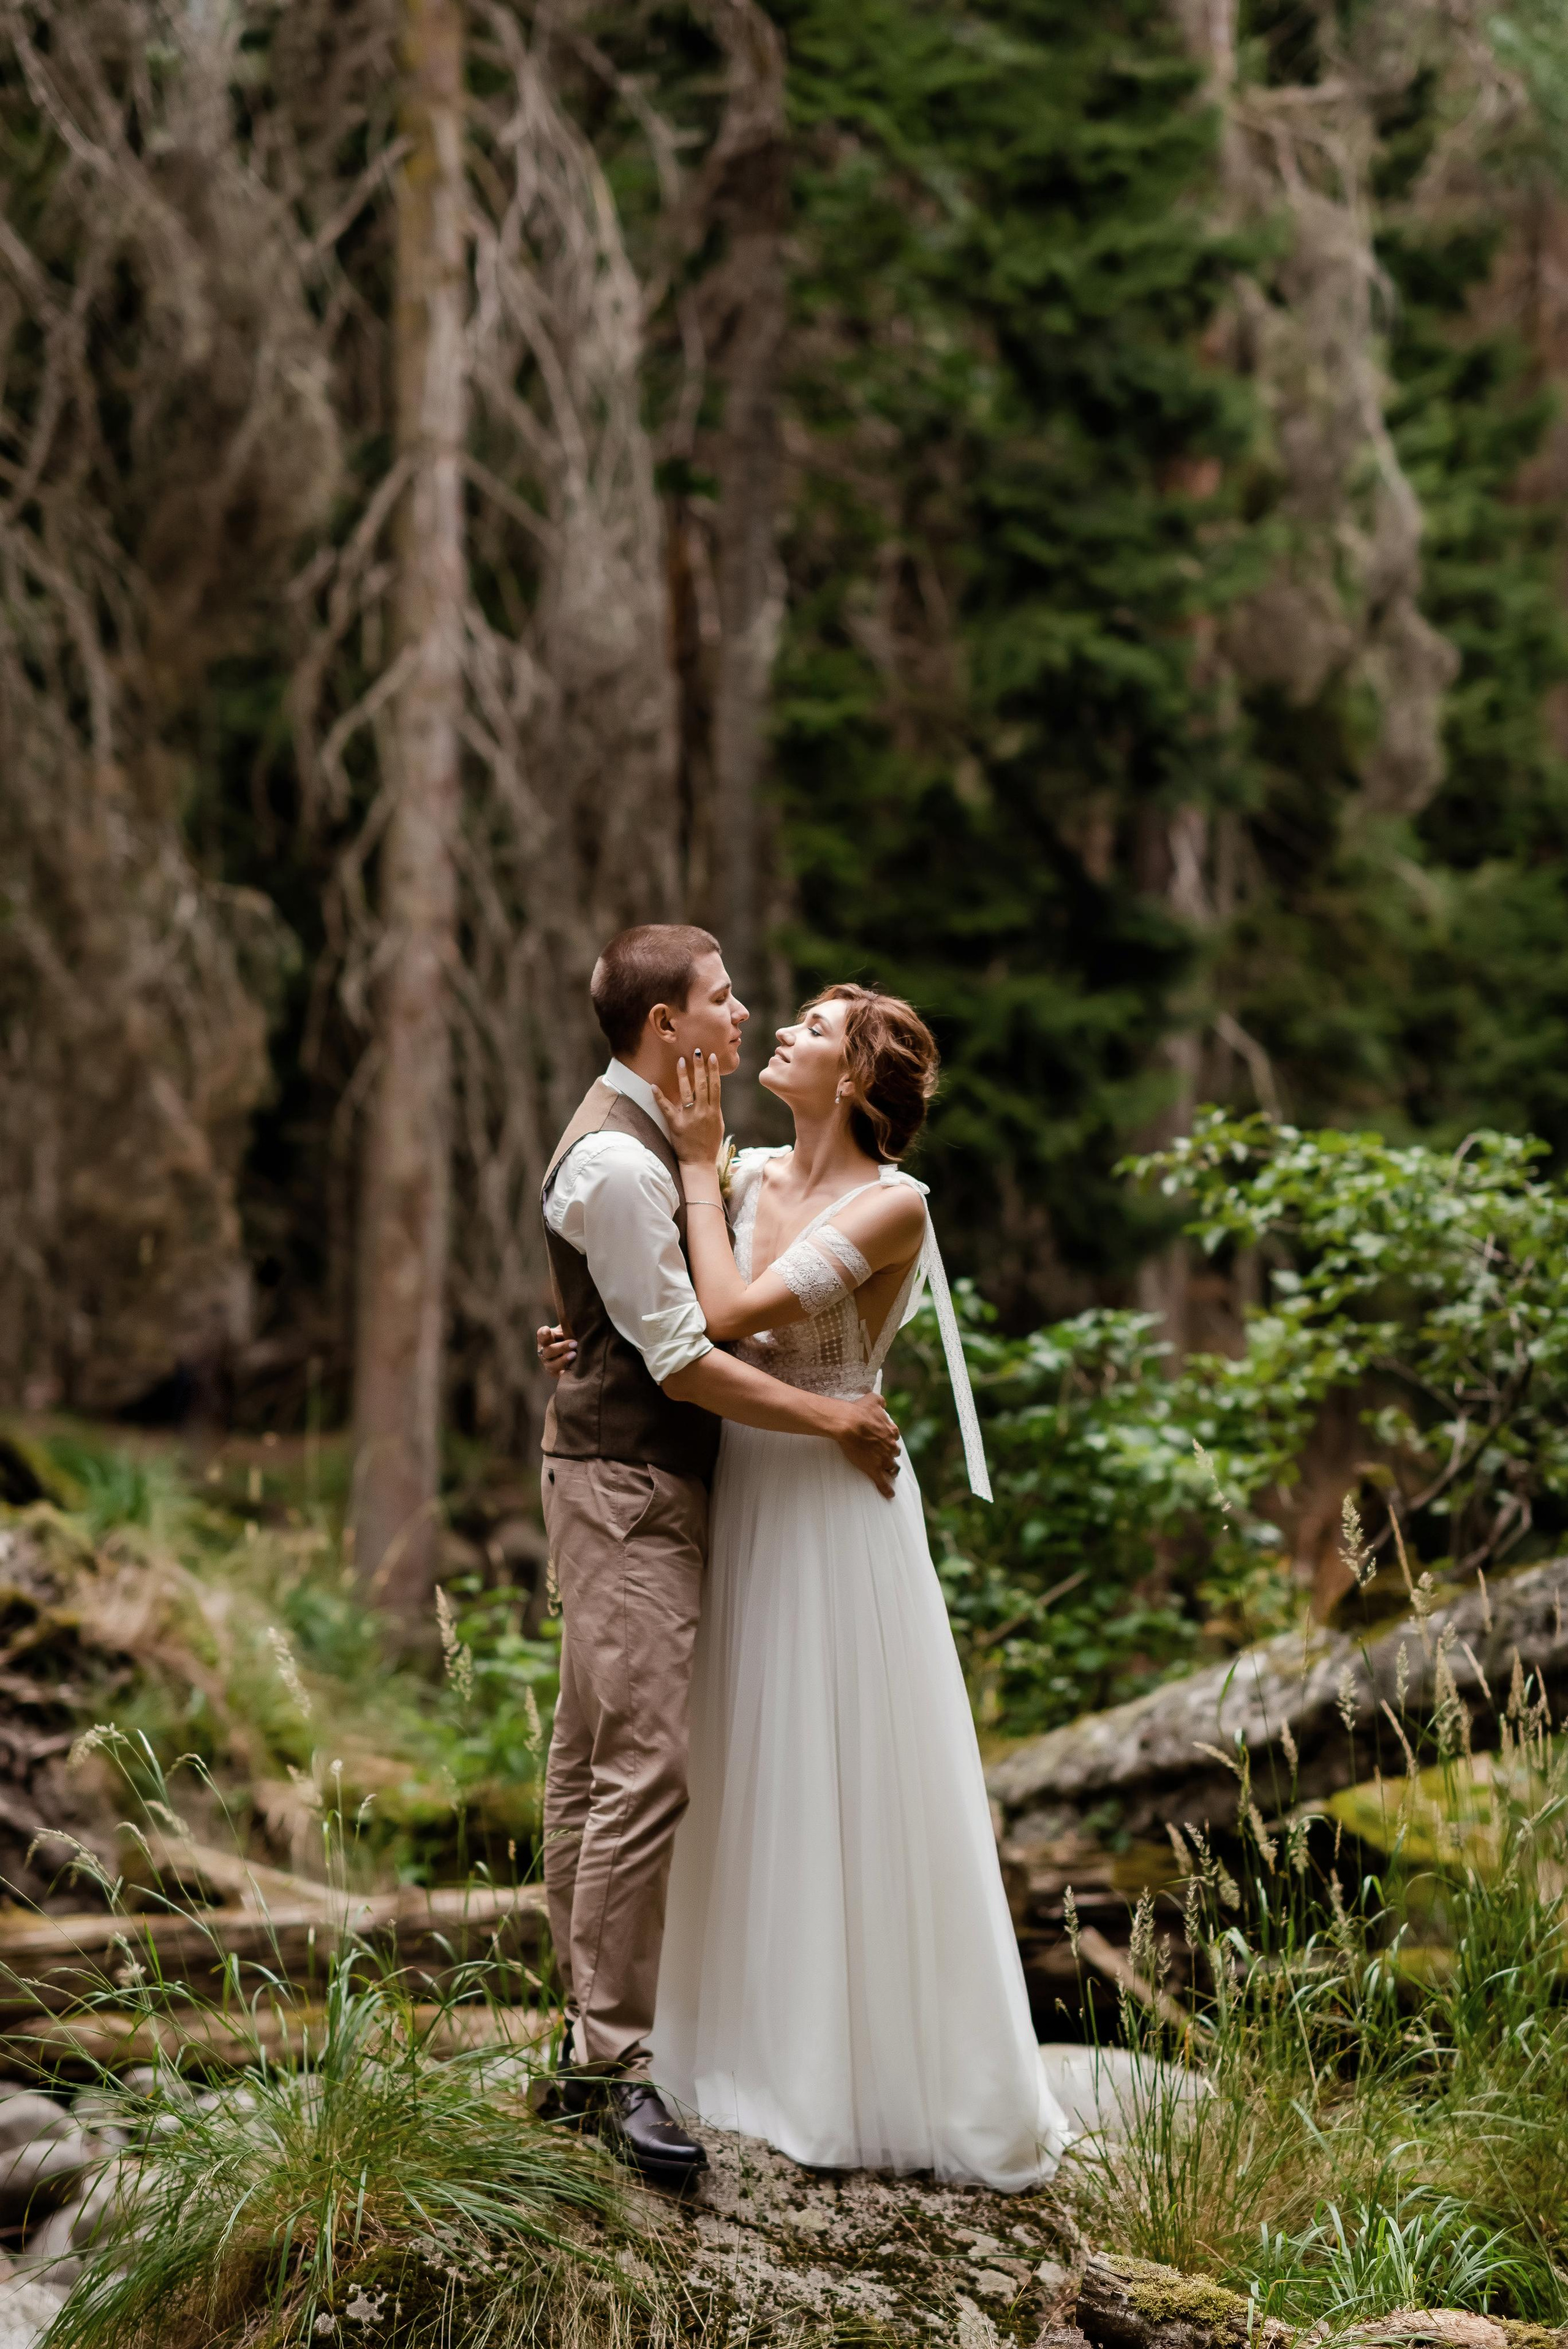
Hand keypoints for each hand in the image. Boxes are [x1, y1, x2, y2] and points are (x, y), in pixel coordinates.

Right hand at [536, 1322, 575, 1378]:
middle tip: (574, 1343)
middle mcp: (544, 1351)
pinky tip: (573, 1368)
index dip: (544, 1333)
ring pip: (552, 1364)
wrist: (573, 1353)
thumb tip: (578, 1316)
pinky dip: (565, 1372)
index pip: (541, 1335)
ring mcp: (548, 1363)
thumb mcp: (567, 1330)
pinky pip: (558, 1374)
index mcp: (545, 1338)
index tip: (547, 1330)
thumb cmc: (569, 1337)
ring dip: (563, 1360)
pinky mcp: (555, 1373)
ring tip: (574, 1354)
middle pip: (548, 1350)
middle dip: (561, 1347)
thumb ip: (568, 1326)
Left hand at [651, 1048, 725, 1170]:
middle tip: (697, 1051)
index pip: (715, 1086)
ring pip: (686, 1092)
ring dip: (683, 1075)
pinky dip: (659, 1096)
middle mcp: (703, 1112)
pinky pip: (666, 1108)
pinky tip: (654, 1085)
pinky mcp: (676, 1125)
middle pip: (701, 1085)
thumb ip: (714, 1108)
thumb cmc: (709, 1144)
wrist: (700, 1163)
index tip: (711, 1057)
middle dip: (699, 1067)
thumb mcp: (717, 1124)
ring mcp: (689, 1118)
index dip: (713, 1070)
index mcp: (714, 1112)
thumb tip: (711, 1092)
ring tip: (681, 1060)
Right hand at [830, 1393, 901, 1498]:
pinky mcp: (874, 1469)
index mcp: (890, 1430)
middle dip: (891, 1454)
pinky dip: (887, 1490)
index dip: (890, 1438)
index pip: (894, 1435)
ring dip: (891, 1470)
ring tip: (890, 1473)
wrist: (848, 1424)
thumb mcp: (872, 1400)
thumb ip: (880, 1400)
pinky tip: (890, 1495)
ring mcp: (883, 1458)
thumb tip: (884, 1402)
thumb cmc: (858, 1411)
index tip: (886, 1439)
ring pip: (892, 1467)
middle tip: (886, 1455)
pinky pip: (882, 1483)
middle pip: (894, 1452)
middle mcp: (890, 1445)